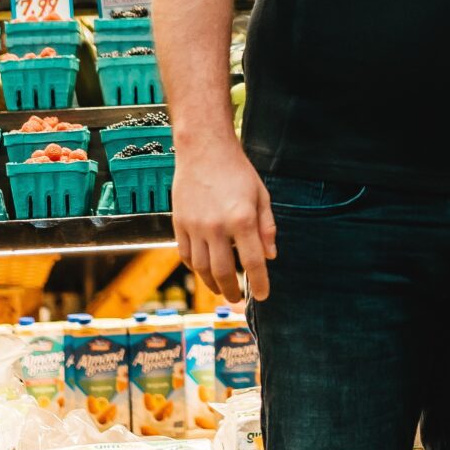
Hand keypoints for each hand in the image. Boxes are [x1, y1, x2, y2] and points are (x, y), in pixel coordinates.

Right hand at [173, 140, 276, 304]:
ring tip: (222, 290)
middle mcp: (216, 226)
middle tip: (237, 300)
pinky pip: (186, 255)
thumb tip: (270, 256)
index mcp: (242, 219)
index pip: (252, 262)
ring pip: (202, 268)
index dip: (259, 283)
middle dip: (232, 291)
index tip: (263, 296)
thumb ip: (267, 227)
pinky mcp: (179, 223)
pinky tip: (204, 271)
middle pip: (223, 272)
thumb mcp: (261, 195)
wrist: (203, 149)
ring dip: (212, 284)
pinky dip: (195, 268)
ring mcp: (195, 226)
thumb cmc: (237, 171)